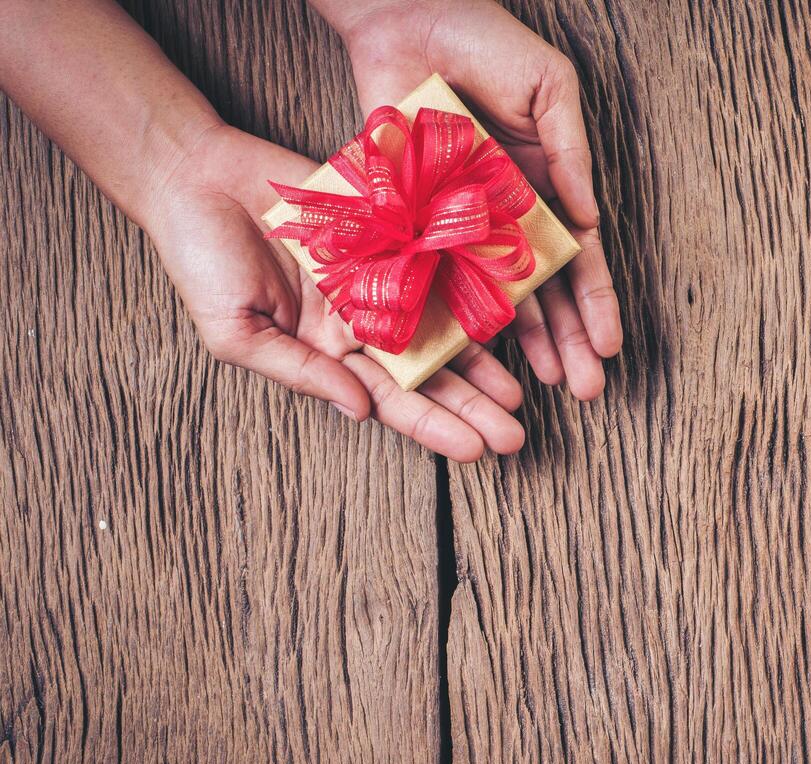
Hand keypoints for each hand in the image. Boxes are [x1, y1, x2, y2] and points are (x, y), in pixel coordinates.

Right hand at [145, 124, 526, 460]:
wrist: (196, 174)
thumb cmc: (201, 257)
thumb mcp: (237, 330)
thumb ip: (300, 371)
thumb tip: (359, 411)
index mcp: (328, 355)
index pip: (391, 401)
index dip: (433, 426)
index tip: (475, 451)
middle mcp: (363, 324)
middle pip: (429, 374)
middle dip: (472, 407)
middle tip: (516, 437)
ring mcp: (381, 280)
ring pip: (443, 326)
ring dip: (483, 361)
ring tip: (521, 393)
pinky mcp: (390, 234)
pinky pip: (438, 263)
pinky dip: (471, 287)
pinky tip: (509, 313)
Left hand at [332, 0, 622, 400]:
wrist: (408, 16)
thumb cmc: (487, 43)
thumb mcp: (550, 89)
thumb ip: (572, 154)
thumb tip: (593, 221)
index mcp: (546, 188)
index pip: (579, 258)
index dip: (596, 303)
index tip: (609, 346)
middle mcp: (508, 216)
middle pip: (545, 292)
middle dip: (568, 342)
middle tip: (586, 391)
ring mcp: (462, 222)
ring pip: (498, 296)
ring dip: (524, 343)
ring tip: (546, 386)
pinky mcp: (415, 216)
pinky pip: (438, 272)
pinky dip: (457, 312)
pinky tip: (478, 354)